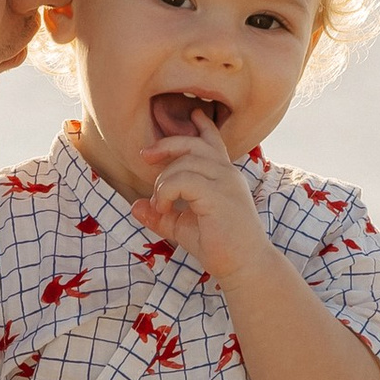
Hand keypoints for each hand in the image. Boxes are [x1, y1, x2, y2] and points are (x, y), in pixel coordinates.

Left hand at [135, 110, 271, 288]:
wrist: (243, 266)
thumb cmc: (218, 246)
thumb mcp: (183, 227)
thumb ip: (161, 214)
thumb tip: (135, 206)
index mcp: (223, 176)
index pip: (213, 141)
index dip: (202, 126)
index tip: (193, 113)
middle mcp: (227, 173)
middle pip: (193, 145)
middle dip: (167, 145)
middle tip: (145, 155)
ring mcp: (225, 182)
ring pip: (185, 163)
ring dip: (164, 182)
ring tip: (161, 205)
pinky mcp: (218, 195)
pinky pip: (183, 180)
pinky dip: (166, 192)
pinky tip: (164, 208)